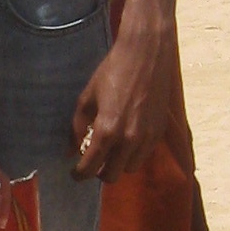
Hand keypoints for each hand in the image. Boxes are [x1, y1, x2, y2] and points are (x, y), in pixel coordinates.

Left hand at [70, 0, 173, 180]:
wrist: (146, 54)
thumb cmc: (112, 71)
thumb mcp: (87, 98)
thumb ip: (76, 128)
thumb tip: (69, 151)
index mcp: (107, 131)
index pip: (90, 168)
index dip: (79, 174)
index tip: (75, 172)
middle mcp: (129, 139)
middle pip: (112, 176)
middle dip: (99, 172)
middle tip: (93, 161)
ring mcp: (147, 137)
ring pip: (130, 168)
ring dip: (118, 163)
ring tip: (111, 149)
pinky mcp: (159, 132)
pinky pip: (144, 155)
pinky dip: (133, 153)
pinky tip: (127, 138)